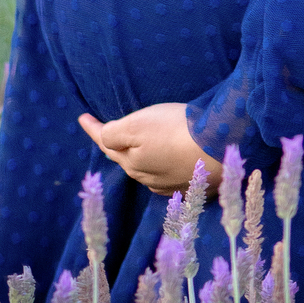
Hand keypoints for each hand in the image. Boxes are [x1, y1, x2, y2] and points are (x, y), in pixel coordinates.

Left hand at [78, 103, 222, 197]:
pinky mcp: (195, 185)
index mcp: (131, 163)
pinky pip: (170, 175)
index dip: (93, 129)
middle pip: (126, 159)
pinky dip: (164, 164)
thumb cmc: (175, 130)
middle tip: (108, 129)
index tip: (81, 117)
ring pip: (148, 169)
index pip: (106, 143)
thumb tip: (104, 137)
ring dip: (141, 156)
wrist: (221, 147)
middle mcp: (148, 179)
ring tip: (140, 143)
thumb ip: (113, 133)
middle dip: (116, 145)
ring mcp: (172, 185)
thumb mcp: (136, 125)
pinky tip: (169, 160)